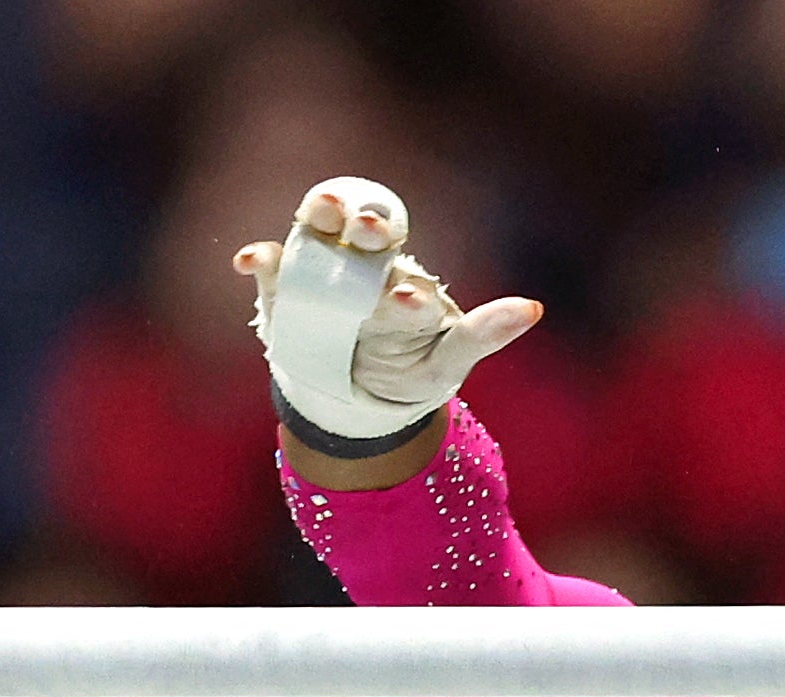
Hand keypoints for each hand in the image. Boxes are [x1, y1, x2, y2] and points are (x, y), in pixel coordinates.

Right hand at [232, 179, 539, 423]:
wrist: (356, 395)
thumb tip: (534, 308)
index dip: (402, 261)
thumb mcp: (448, 360)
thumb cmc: (412, 369)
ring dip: (315, 224)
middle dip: (366, 228)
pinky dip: (262, 262)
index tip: (406, 288)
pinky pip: (272, 270)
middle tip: (372, 233)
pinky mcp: (282, 292)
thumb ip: (484, 334)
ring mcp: (321, 276)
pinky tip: (250, 261)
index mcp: (401, 278)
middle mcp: (362, 266)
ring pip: (316, 240)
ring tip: (316, 213)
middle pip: (361, 235)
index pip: (401, 258)